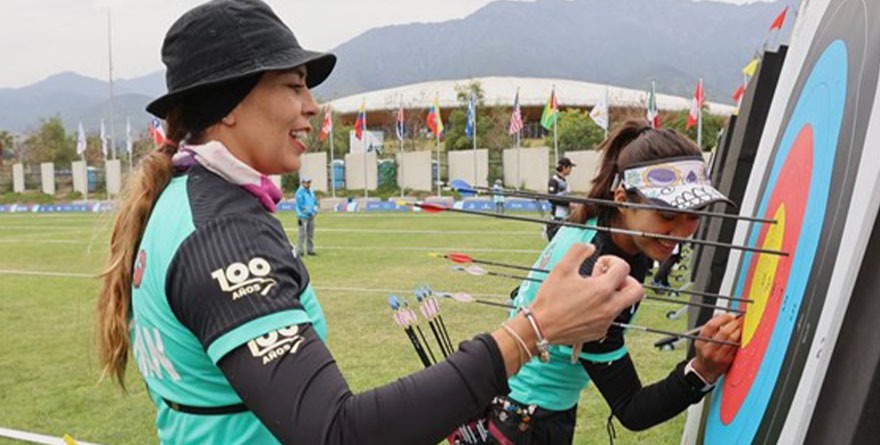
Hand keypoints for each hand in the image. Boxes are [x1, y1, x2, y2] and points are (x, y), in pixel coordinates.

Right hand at [529, 243, 643, 344]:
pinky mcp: (599, 331)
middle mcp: (608, 307)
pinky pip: (610, 317)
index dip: (613, 260)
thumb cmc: (549, 300)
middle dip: (627, 280)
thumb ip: (578, 251)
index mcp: (602, 290)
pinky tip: (586, 304)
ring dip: (614, 294)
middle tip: (611, 278)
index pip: (624, 268)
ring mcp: (605, 321)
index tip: (601, 263)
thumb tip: (590, 248)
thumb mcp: (561, 268)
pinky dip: (604, 307)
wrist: (540, 327)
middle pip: (637, 291)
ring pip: (624, 304)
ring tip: (594, 291)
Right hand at [692, 314, 741, 382]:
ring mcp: (718, 356)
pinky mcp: (727, 360)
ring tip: (741, 327)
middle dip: (733, 324)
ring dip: (739, 331)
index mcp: (701, 341)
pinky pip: (736, 347)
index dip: (722, 318)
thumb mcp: (703, 339)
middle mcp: (708, 349)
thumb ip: (711, 328)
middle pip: (723, 332)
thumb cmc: (705, 352)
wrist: (704, 370)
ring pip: (732, 340)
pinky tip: (742, 335)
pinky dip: (740, 339)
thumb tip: (723, 315)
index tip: (729, 315)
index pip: (711, 326)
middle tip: (738, 320)